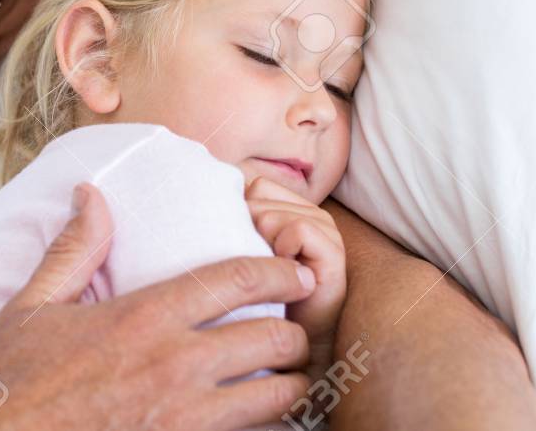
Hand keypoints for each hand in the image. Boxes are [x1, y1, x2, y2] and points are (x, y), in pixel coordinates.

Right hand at [0, 183, 319, 430]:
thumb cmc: (7, 382)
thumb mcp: (33, 305)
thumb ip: (74, 248)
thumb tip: (91, 194)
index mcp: (144, 317)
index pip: (235, 280)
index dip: (277, 272)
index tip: (296, 271)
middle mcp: (174, 365)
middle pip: (271, 340)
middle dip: (294, 335)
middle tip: (295, 332)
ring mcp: (183, 418)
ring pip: (272, 399)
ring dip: (287, 386)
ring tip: (287, 379)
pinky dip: (258, 426)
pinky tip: (250, 419)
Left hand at [245, 177, 346, 378]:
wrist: (285, 350)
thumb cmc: (256, 301)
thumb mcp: (240, 252)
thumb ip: (233, 220)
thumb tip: (202, 198)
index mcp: (293, 207)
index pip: (256, 186)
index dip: (242, 216)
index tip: (245, 251)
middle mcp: (313, 213)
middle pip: (261, 198)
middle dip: (250, 232)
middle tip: (260, 268)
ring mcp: (327, 232)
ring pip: (274, 215)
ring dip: (263, 247)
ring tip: (272, 275)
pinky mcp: (334, 253)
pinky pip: (298, 231)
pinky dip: (285, 252)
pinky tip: (286, 277)